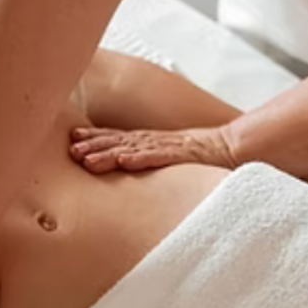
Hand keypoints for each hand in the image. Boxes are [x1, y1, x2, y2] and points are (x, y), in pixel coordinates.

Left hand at [68, 125, 234, 172]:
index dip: (96, 138)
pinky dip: (141, 158)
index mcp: (152, 142)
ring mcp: (168, 148)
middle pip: (119, 141)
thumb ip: (153, 161)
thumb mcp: (172, 158)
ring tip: (85, 158)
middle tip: (70, 148)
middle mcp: (156, 142)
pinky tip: (124, 161)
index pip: (119, 138)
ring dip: (107, 152)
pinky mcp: (182, 156)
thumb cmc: (204, 157)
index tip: (74, 139)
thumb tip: (130, 169)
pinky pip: (159, 157)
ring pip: (132, 149)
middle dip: (93, 144)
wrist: (236, 148)